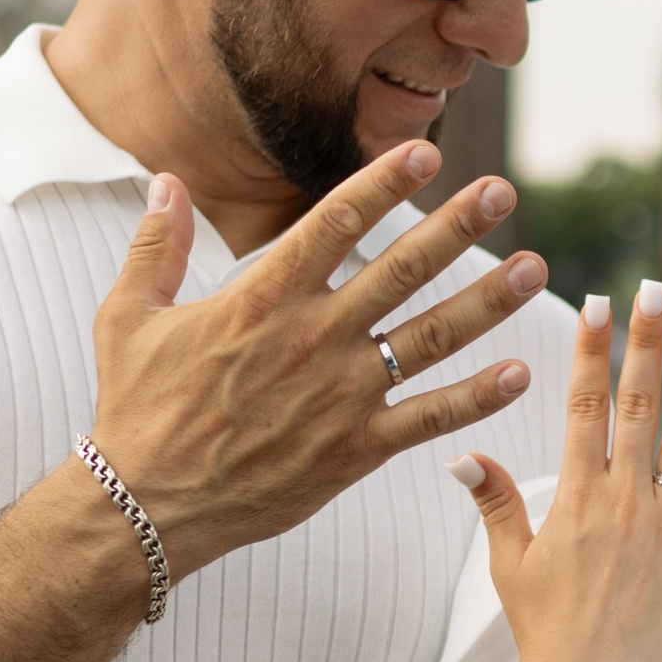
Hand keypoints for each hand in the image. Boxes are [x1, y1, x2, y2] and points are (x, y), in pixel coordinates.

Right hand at [85, 146, 546, 581]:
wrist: (146, 507)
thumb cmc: (137, 409)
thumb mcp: (128, 317)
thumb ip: (156, 246)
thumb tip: (165, 182)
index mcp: (262, 299)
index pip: (336, 223)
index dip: (385, 184)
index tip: (428, 154)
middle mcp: (312, 339)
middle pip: (400, 271)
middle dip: (456, 228)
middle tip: (503, 193)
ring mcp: (339, 395)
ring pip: (428, 337)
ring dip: (485, 303)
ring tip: (533, 269)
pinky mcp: (353, 449)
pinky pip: (426, 419)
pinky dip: (475, 398)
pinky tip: (518, 373)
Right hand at [460, 284, 661, 661]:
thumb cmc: (544, 628)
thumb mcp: (509, 563)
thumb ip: (494, 501)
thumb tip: (462, 451)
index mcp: (575, 498)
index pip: (584, 407)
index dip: (592, 351)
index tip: (599, 304)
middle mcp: (622, 502)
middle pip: (635, 406)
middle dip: (644, 344)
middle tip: (655, 289)